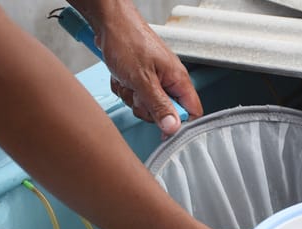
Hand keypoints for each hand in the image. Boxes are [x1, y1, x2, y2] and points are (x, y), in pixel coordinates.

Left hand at [95, 8, 202, 135]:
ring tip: (128, 81)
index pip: (192, 111)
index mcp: (178, 79)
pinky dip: (125, 90)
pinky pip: (135, 97)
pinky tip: (122, 77)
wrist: (110, 24)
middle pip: (166, 112)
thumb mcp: (143, 80)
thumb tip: (173, 127)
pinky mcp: (141, 79)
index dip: (180, 124)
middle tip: (138, 94)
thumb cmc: (128, 42)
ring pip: (147, 106)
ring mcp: (155, 80)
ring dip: (133, 98)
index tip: (164, 131)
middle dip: (147, 108)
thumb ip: (159, 106)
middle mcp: (169, 80)